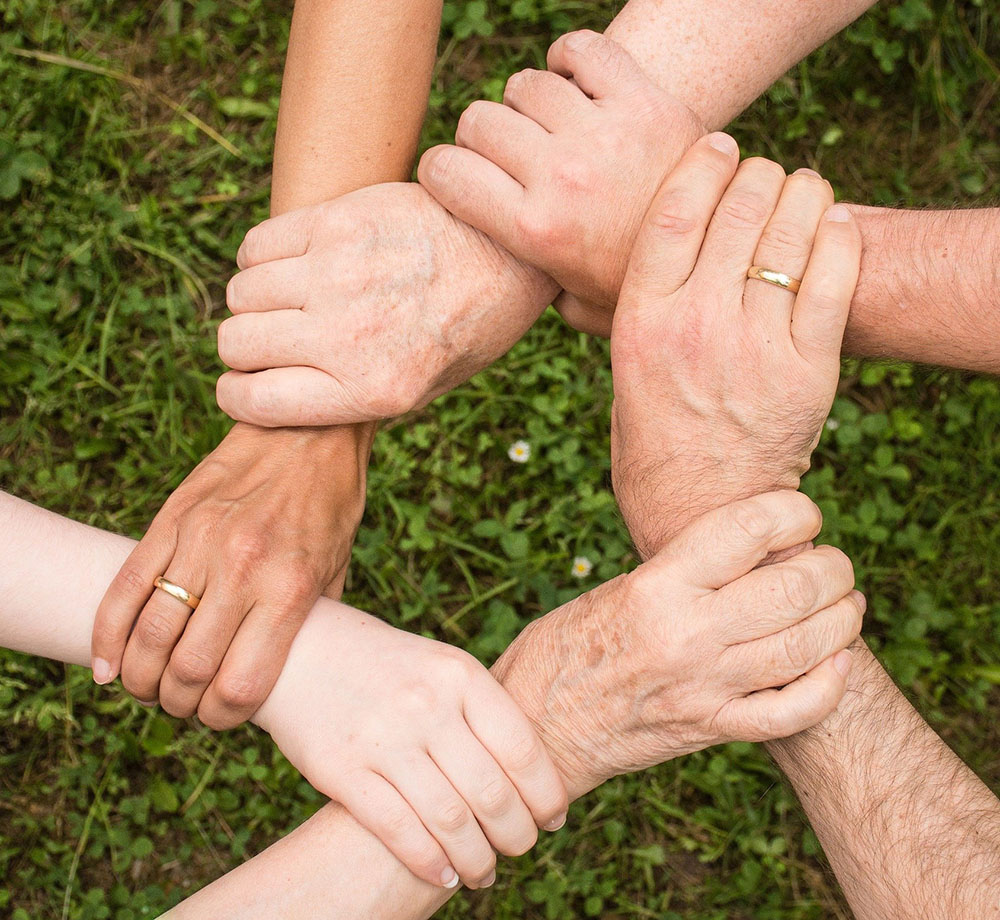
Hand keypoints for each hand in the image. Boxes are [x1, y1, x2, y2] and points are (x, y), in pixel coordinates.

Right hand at [91, 423, 369, 727]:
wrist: (308, 431)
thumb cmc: (330, 505)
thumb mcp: (337, 569)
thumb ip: (310, 624)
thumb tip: (287, 674)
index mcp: (289, 589)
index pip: (240, 685)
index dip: (223, 718)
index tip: (221, 717)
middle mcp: (243, 568)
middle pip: (187, 669)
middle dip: (179, 704)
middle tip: (182, 704)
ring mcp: (201, 542)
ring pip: (149, 635)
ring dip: (141, 677)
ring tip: (149, 686)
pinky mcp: (171, 519)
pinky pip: (125, 587)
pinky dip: (107, 635)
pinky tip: (108, 664)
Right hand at [215, 182, 558, 426]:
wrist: (510, 252)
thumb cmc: (468, 327)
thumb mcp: (425, 389)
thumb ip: (353, 399)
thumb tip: (281, 399)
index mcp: (373, 390)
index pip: (254, 401)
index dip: (238, 395)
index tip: (245, 385)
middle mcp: (349, 336)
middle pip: (236, 343)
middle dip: (244, 348)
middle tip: (272, 340)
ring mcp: (339, 274)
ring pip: (241, 293)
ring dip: (254, 301)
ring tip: (288, 299)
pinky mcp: (338, 222)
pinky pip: (256, 245)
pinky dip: (260, 258)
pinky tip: (293, 263)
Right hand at [254, 602, 567, 890]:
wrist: (301, 649)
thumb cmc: (386, 664)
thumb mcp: (440, 666)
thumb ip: (481, 710)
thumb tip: (533, 775)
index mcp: (459, 674)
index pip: (522, 748)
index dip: (545, 793)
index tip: (553, 818)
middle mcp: (426, 705)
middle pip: (491, 792)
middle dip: (517, 834)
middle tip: (521, 849)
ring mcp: (383, 738)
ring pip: (450, 820)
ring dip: (477, 859)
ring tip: (485, 873)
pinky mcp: (342, 770)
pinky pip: (398, 830)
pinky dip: (430, 863)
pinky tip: (445, 875)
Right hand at [418, 30, 702, 334]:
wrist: (722, 255)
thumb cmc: (639, 285)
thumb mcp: (577, 307)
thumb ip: (530, 290)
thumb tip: (497, 279)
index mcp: (535, 231)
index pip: (444, 171)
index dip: (441, 171)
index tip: (456, 178)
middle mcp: (562, 177)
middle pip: (479, 121)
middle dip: (481, 138)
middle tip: (508, 157)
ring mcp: (603, 134)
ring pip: (525, 84)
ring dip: (528, 104)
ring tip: (549, 128)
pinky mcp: (644, 100)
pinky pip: (582, 50)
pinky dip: (570, 58)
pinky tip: (575, 85)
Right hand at [492, 491, 861, 797]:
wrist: (537, 727)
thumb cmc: (566, 646)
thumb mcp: (617, 589)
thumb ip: (683, 572)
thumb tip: (753, 550)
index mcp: (656, 586)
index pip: (749, 528)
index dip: (794, 511)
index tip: (802, 514)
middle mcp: (686, 634)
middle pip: (794, 587)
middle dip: (833, 567)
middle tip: (833, 563)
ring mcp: (704, 687)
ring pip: (807, 647)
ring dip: (843, 619)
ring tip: (846, 604)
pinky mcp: (710, 730)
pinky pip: (792, 712)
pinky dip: (829, 685)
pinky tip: (837, 662)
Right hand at [610, 134, 861, 557]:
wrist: (701, 513)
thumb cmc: (652, 442)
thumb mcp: (619, 374)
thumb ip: (616, 318)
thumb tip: (587, 274)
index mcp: (641, 322)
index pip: (675, 210)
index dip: (703, 163)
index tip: (718, 144)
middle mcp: (696, 326)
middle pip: (739, 208)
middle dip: (757, 173)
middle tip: (763, 174)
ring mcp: (755, 347)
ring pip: (791, 233)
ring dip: (803, 194)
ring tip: (802, 192)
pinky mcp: (807, 372)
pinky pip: (835, 279)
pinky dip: (840, 238)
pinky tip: (835, 225)